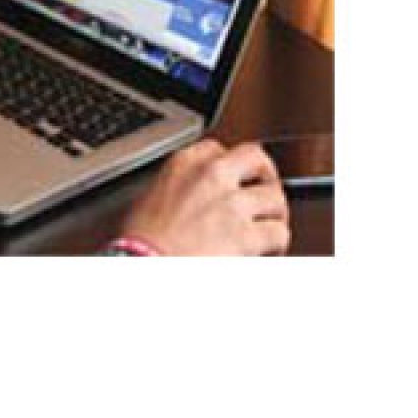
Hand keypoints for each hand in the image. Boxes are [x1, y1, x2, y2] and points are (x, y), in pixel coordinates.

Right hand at [120, 140, 289, 255]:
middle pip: (256, 158)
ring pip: (275, 197)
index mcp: (183, 164)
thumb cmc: (138, 245)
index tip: (233, 178)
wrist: (143, 268)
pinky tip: (268, 251)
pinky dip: (277, 244)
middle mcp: (212, 176)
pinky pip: (278, 233)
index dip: (232, 166)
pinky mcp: (245, 234)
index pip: (218, 149)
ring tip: (268, 226)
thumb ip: (177, 192)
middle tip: (263, 193)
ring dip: (274, 214)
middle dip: (265, 176)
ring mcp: (232, 204)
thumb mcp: (148, 202)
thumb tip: (190, 202)